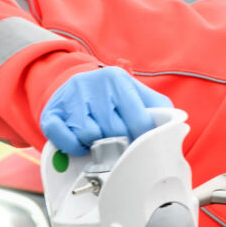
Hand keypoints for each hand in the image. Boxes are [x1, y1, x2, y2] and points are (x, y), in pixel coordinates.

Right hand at [40, 67, 172, 157]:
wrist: (75, 86)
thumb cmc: (113, 99)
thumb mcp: (138, 97)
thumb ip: (159, 110)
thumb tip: (174, 127)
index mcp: (118, 79)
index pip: (139, 121)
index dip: (142, 140)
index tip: (142, 146)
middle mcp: (93, 82)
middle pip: (114, 131)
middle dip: (118, 142)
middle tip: (116, 141)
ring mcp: (70, 96)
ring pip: (90, 136)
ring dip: (95, 144)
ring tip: (97, 137)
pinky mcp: (51, 112)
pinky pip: (64, 139)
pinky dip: (73, 147)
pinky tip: (80, 143)